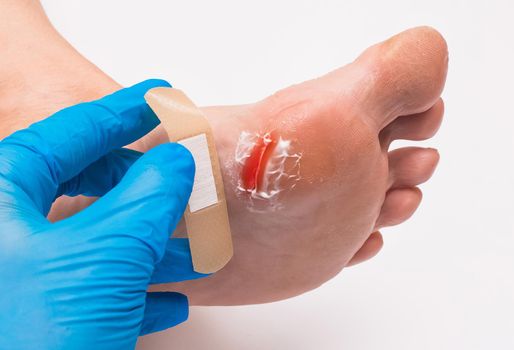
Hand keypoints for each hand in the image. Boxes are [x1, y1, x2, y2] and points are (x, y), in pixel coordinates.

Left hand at [0, 79, 206, 348]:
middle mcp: (5, 236)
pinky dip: (135, 290)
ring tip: (194, 245)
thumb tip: (176, 158)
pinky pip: (93, 289)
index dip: (118, 112)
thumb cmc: (35, 339)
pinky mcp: (41, 322)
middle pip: (80, 187)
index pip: (65, 134)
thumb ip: (146, 196)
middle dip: (139, 183)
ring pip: (94, 242)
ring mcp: (21, 281)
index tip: (158, 97)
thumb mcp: (103, 255)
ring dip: (150, 243)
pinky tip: (169, 300)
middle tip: (178, 171)